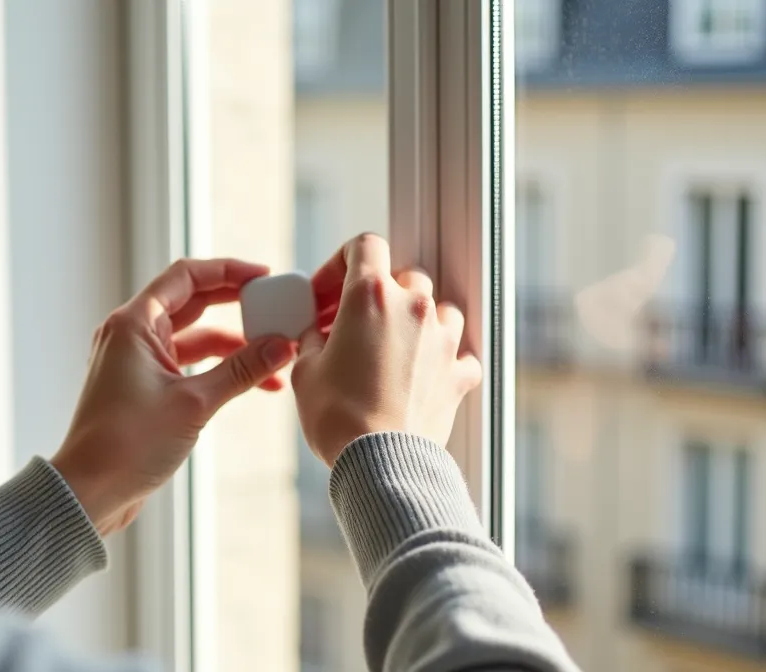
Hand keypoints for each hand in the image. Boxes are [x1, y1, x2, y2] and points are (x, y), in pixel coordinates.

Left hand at [51, 259, 295, 535]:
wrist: (90, 491)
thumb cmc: (127, 444)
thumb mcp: (194, 403)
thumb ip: (241, 371)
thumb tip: (282, 346)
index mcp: (133, 323)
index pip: (186, 276)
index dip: (228, 271)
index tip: (264, 277)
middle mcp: (131, 334)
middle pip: (192, 302)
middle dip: (237, 306)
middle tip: (275, 309)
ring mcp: (135, 361)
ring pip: (193, 338)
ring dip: (233, 346)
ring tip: (275, 356)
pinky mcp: (142, 387)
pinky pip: (186, 365)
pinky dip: (217, 369)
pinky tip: (252, 382)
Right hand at [292, 234, 482, 466]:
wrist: (379, 462)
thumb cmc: (337, 417)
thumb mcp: (305, 371)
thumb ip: (313, 340)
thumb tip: (317, 335)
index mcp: (370, 296)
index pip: (364, 245)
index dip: (341, 262)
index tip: (328, 292)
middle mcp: (412, 308)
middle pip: (403, 275)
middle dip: (377, 294)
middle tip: (352, 323)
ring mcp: (441, 340)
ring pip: (440, 308)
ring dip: (418, 319)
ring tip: (394, 344)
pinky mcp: (458, 375)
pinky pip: (461, 354)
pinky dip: (445, 359)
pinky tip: (426, 374)